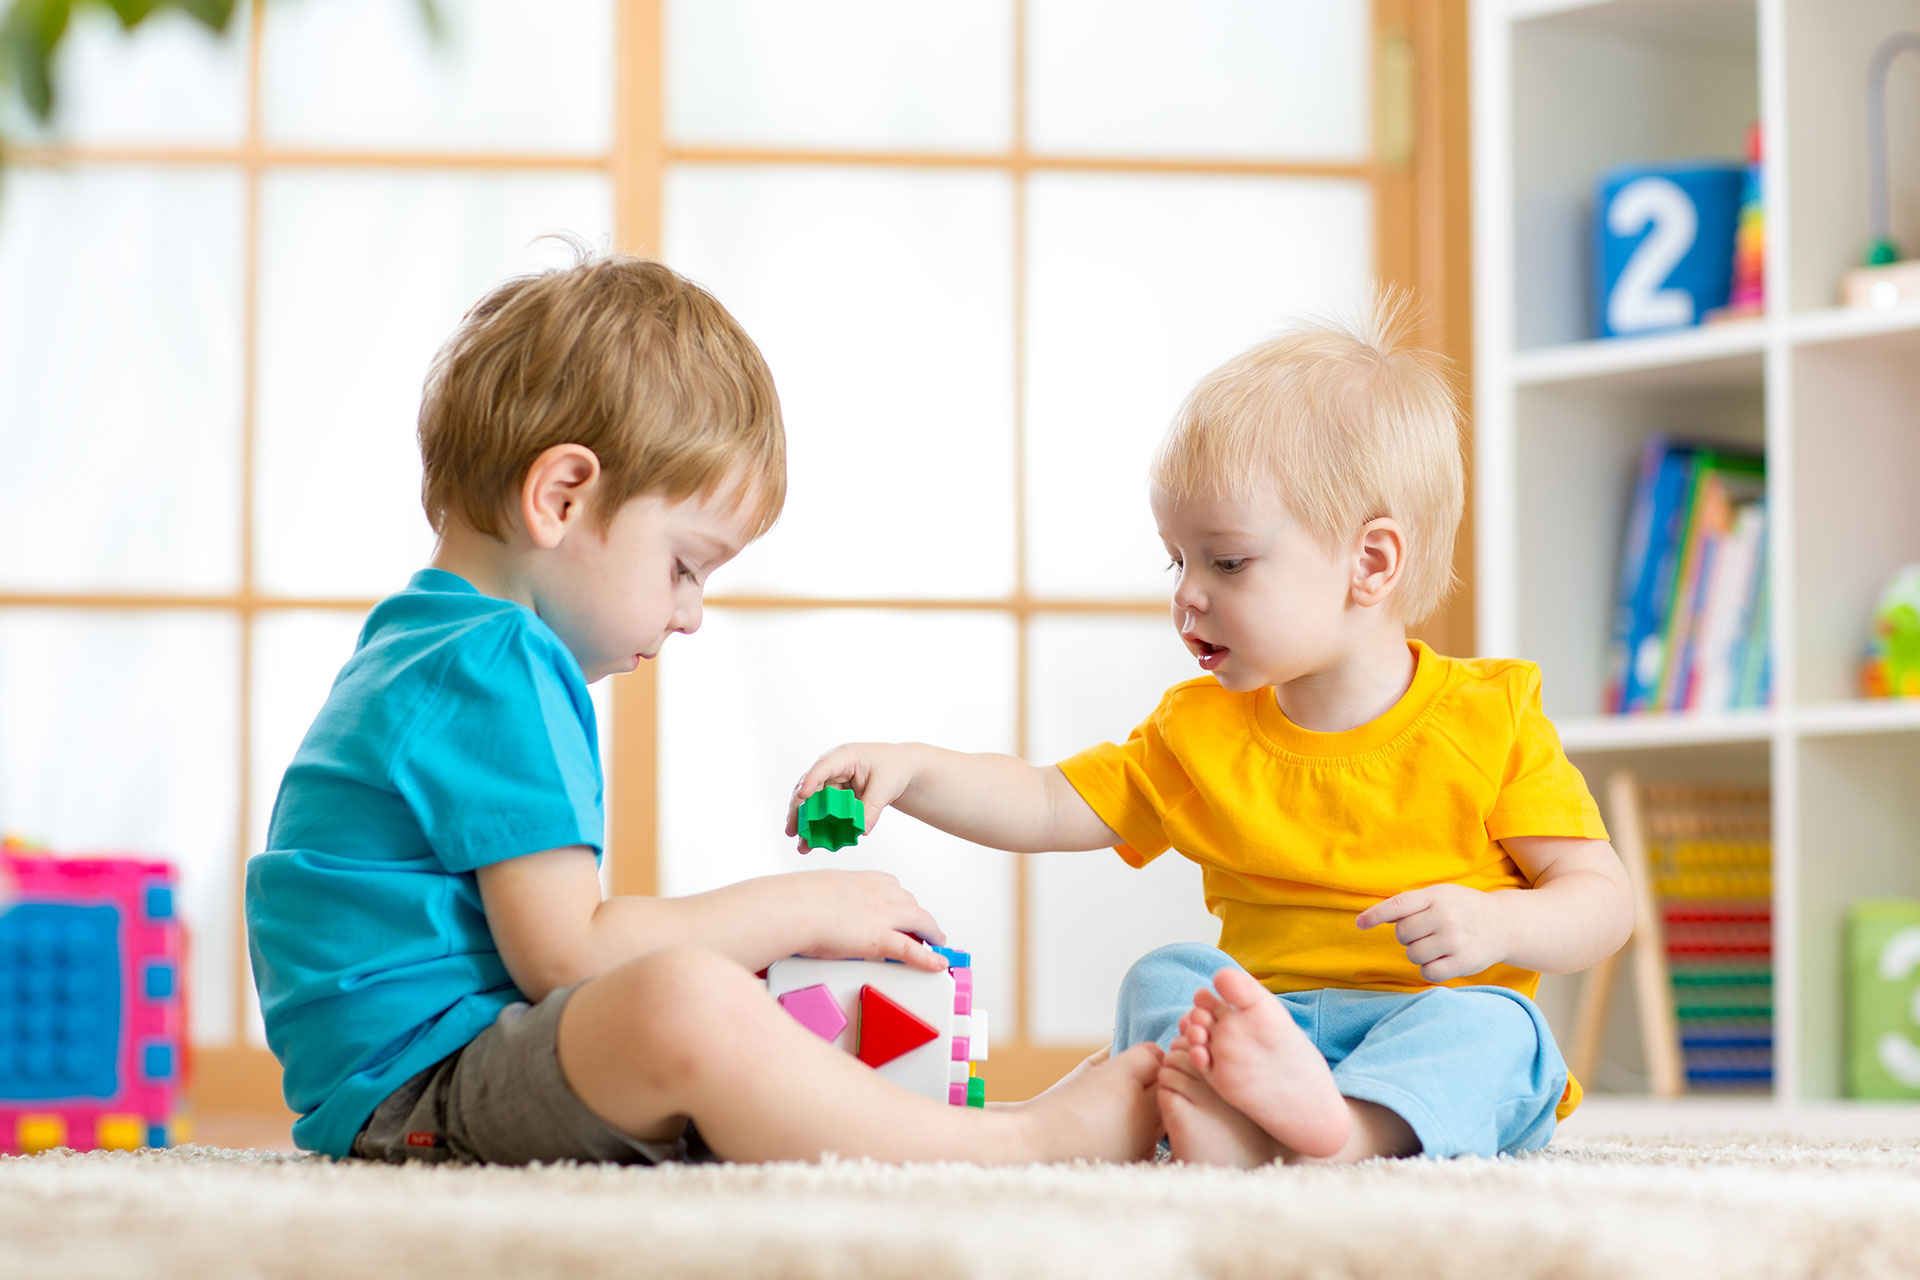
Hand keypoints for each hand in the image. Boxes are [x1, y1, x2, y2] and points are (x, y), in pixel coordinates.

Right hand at [781, 868, 948, 971]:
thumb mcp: (819, 889)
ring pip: (919, 920)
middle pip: (910, 903)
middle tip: (923, 928)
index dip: (902, 900)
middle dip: (918, 915)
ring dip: (931, 932)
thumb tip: (825, 908)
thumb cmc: (795, 900)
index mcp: (862, 879)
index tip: (903, 907)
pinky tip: (938, 962)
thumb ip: (831, 898)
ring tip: (935, 941)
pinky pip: (912, 949)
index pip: (892, 886)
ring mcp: (882, 915)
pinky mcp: (879, 939)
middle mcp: (878, 893)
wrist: (791, 909)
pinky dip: (928, 958)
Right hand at [785, 743, 915, 852]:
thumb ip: (873, 808)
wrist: (899, 768)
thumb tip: (862, 831)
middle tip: (792, 831)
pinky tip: (813, 844)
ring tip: (802, 845)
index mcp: (844, 756)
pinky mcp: (834, 798)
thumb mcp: (886, 787)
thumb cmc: (893, 768)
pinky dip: (819, 828)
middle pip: (810, 788)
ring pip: (813, 804)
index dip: (811, 780)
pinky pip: (823, 813)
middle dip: (799, 810)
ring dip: (806, 825)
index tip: (802, 795)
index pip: (823, 766)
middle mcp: (832, 769)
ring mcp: (831, 784)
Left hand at [1355, 883, 1508, 983]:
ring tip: (1435, 945)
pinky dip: (1429, 968)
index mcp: (1436, 896)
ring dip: (1417, 953)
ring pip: (1413, 954)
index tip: (1359, 923)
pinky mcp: (1463, 962)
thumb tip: (1377, 915)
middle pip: (1402, 934)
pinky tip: (1441, 959)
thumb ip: (1410, 904)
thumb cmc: (1463, 908)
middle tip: (1424, 932)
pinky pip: (1428, 972)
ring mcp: (1455, 940)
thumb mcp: (1440, 895)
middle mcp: (1445, 916)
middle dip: (1407, 936)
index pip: (1398, 905)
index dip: (1375, 915)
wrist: (1503, 924)